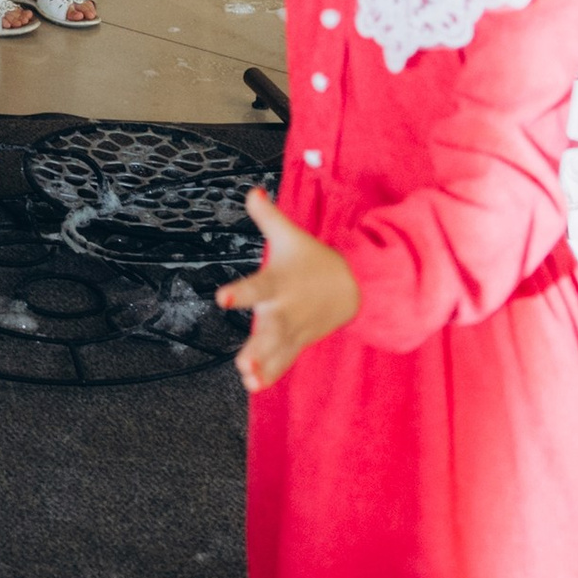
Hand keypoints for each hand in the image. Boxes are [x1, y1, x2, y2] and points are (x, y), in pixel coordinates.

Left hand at [217, 186, 360, 391]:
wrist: (355, 285)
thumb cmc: (313, 260)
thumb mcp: (291, 235)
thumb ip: (268, 217)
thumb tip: (251, 192)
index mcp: (281, 281)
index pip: (259, 286)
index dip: (242, 293)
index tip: (223, 299)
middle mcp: (287, 308)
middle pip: (271, 328)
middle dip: (258, 346)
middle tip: (242, 362)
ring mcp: (295, 328)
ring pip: (277, 349)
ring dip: (263, 364)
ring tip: (247, 378)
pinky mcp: (298, 341)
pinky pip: (284, 360)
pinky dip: (271, 373)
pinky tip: (253, 385)